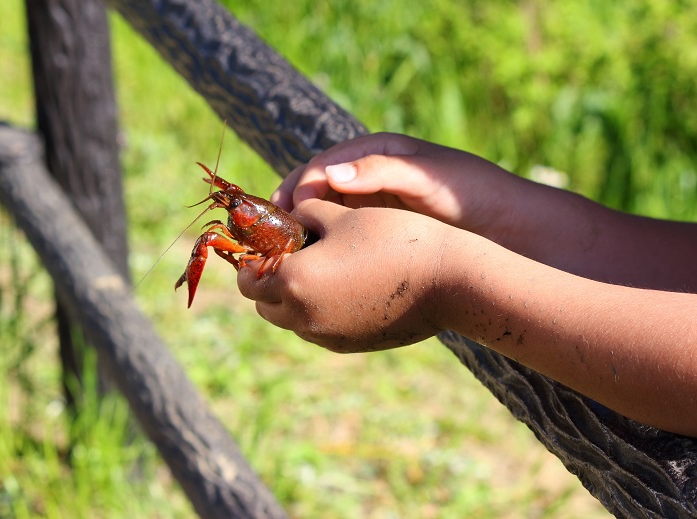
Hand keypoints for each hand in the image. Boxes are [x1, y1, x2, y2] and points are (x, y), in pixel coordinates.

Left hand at [237, 199, 471, 352]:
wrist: (447, 282)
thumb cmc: (393, 238)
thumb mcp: (342, 215)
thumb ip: (304, 215)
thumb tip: (289, 218)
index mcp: (293, 281)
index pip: (248, 279)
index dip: (251, 260)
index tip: (263, 244)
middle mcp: (303, 317)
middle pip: (264, 305)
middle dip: (268, 281)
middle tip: (288, 255)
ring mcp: (327, 336)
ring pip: (290, 320)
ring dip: (292, 298)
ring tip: (317, 269)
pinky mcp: (349, 345)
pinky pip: (318, 329)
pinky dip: (317, 311)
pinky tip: (343, 286)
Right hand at [271, 132, 531, 245]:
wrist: (507, 226)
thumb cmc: (470, 191)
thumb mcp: (425, 176)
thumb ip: (380, 171)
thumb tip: (328, 175)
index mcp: (376, 152)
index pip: (324, 164)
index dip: (300, 183)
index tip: (285, 207)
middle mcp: (368, 176)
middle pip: (317, 189)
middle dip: (292, 208)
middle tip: (273, 235)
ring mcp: (372, 205)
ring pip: (324, 215)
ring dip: (303, 231)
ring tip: (286, 253)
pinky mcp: (378, 230)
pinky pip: (341, 235)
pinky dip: (324, 246)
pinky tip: (315, 263)